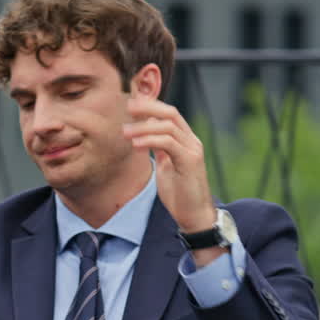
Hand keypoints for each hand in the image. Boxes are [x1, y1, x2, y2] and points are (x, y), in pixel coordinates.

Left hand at [122, 98, 217, 233]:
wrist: (194, 216)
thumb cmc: (179, 194)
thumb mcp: (166, 167)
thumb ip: (159, 150)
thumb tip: (144, 137)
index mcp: (185, 141)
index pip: (170, 114)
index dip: (151, 106)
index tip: (131, 104)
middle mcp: (191, 141)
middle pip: (171, 113)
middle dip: (148, 107)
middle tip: (128, 106)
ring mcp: (193, 150)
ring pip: (168, 127)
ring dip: (143, 127)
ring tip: (125, 132)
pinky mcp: (190, 161)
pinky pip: (168, 143)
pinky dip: (150, 141)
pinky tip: (135, 145)